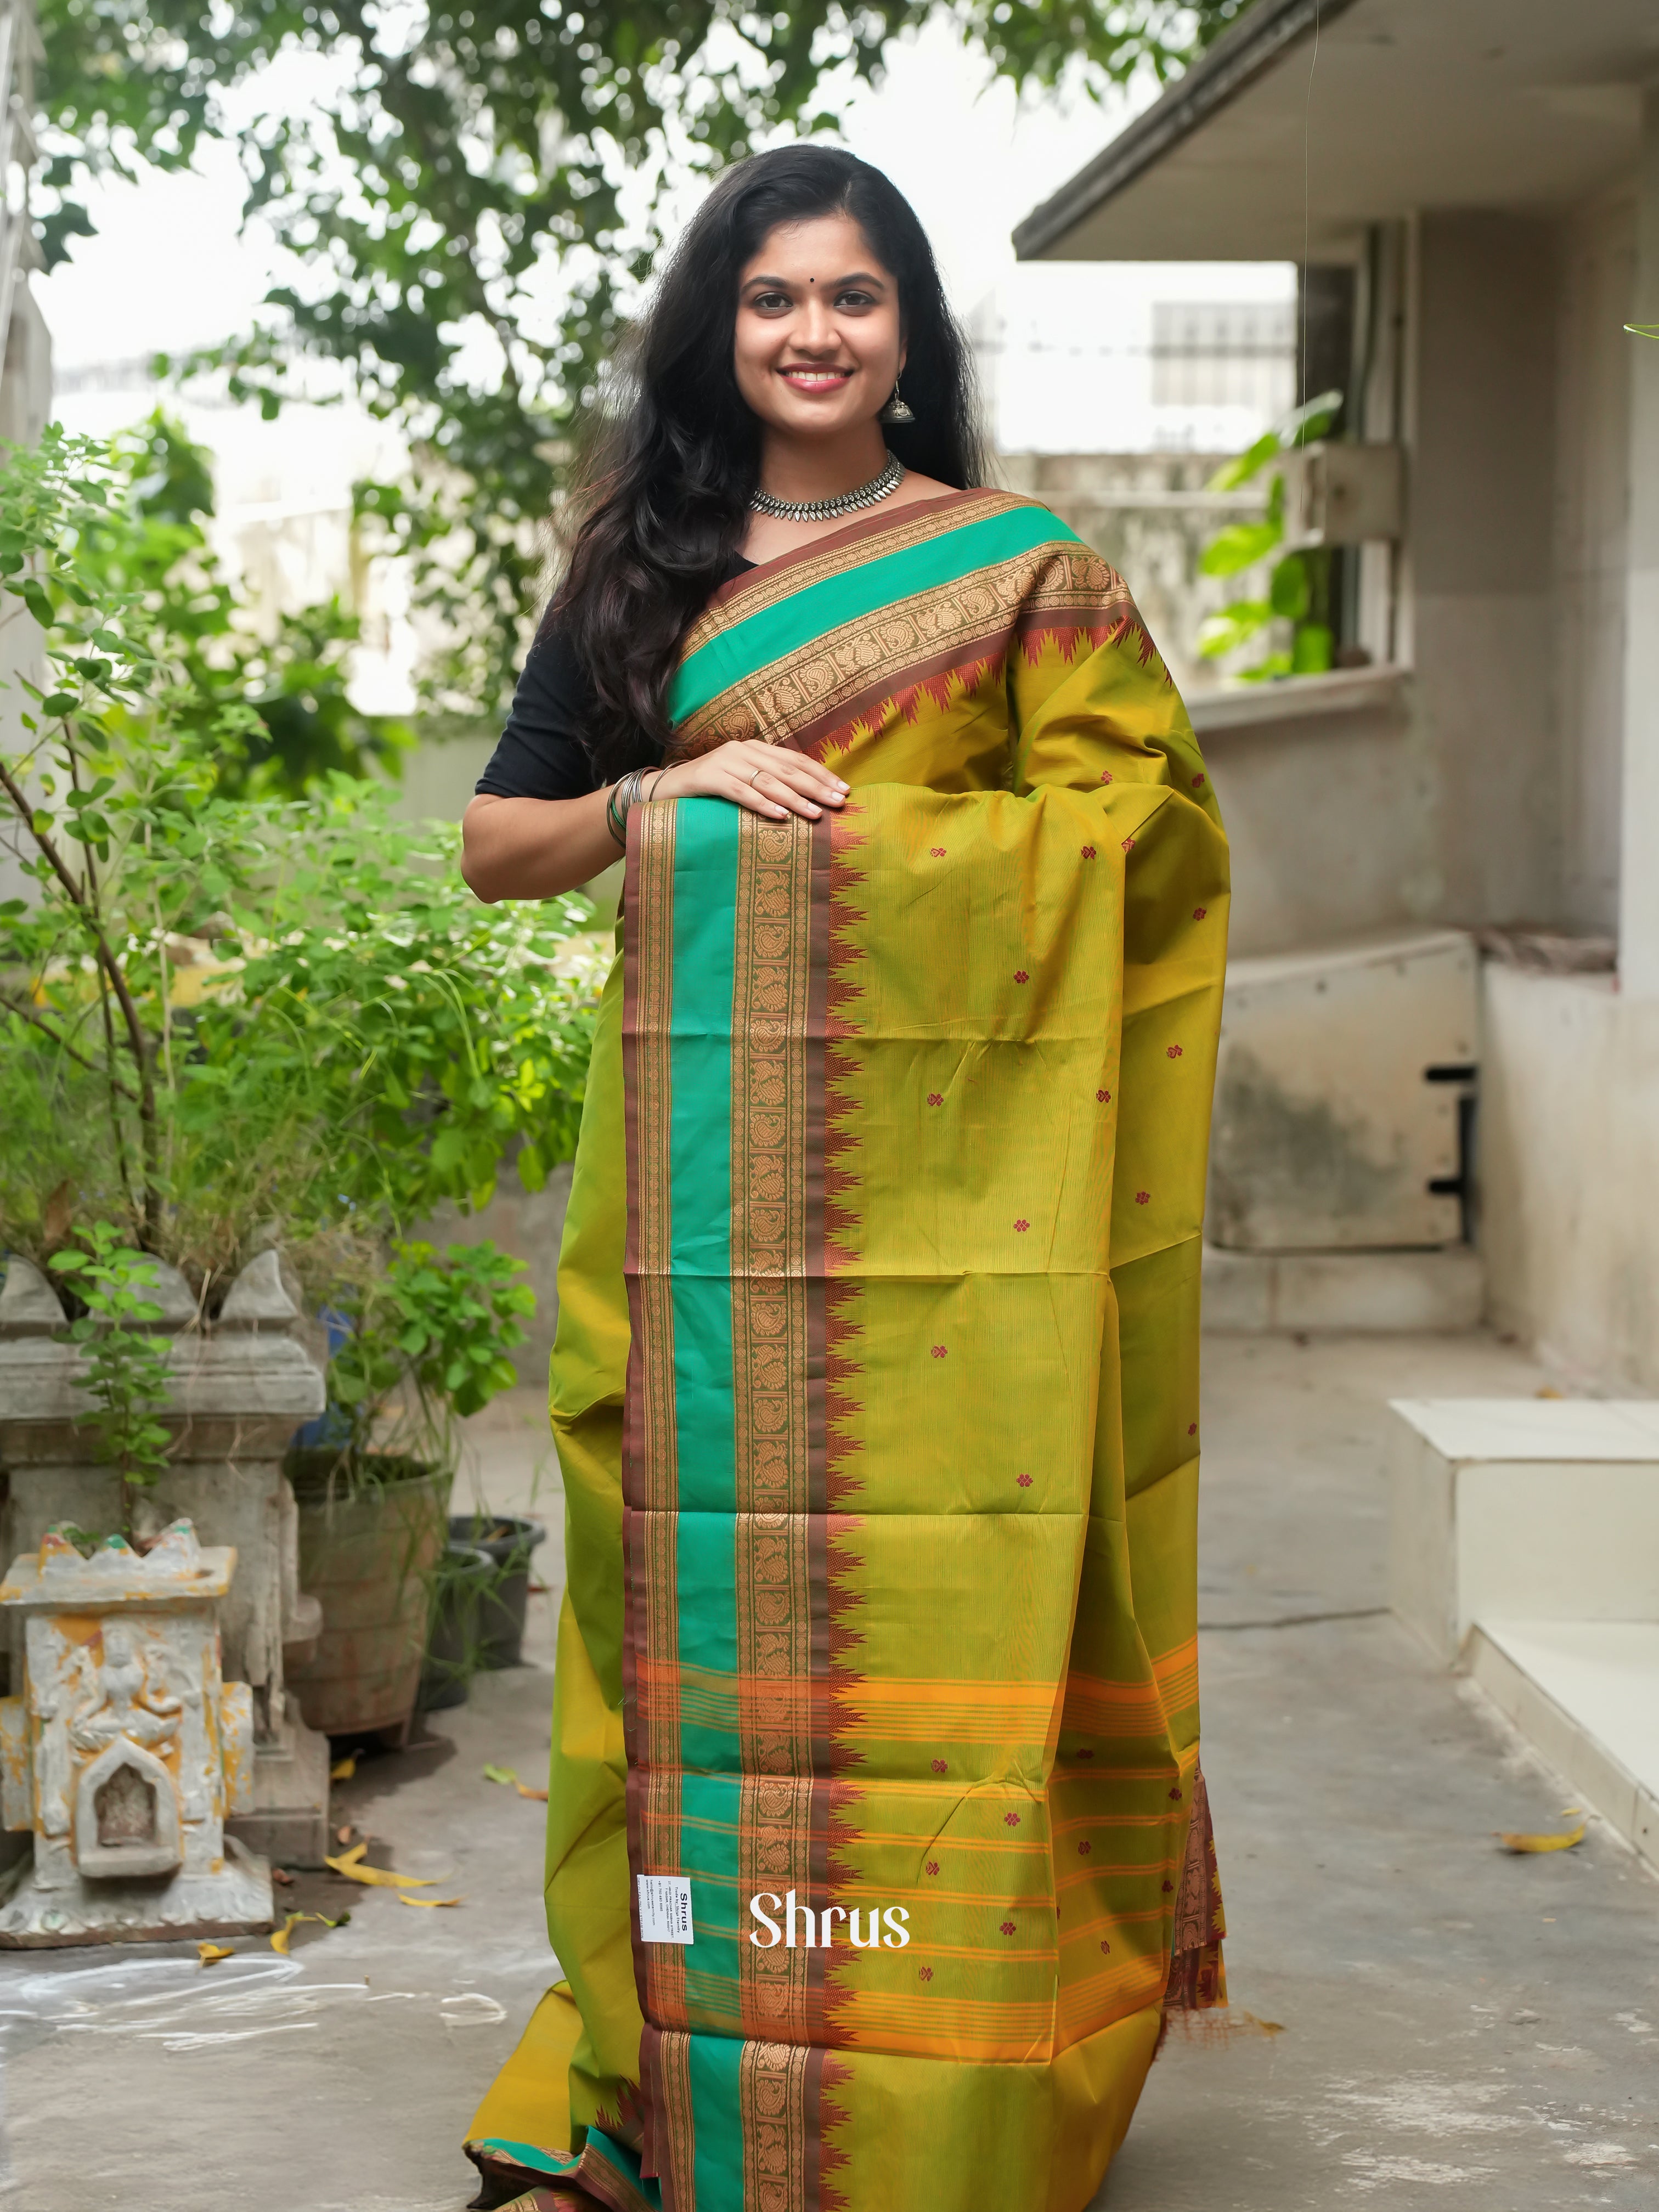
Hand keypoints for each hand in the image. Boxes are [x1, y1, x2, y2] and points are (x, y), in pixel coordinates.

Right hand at [652, 741, 847, 821]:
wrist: (664, 787)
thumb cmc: (708, 790)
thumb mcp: (741, 780)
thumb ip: (768, 782)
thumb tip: (806, 798)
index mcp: (755, 748)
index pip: (795, 760)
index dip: (821, 774)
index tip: (844, 790)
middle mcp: (742, 750)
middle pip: (787, 769)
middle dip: (816, 787)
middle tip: (838, 802)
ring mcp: (725, 761)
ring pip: (767, 780)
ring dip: (795, 799)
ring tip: (815, 814)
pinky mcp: (709, 777)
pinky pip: (741, 792)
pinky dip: (762, 804)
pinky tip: (780, 816)